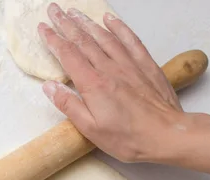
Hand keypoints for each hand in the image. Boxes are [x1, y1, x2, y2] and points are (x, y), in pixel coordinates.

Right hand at [38, 3, 184, 162]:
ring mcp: (129, 65)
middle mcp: (109, 69)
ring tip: (74, 12)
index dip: (54, 40)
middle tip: (54, 10)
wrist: (167, 135)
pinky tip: (110, 20)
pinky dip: (119, 27)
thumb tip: (49, 87)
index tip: (43, 28)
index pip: (68, 55)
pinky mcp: (146, 65)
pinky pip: (130, 40)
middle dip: (66, 23)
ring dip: (87, 22)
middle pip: (83, 40)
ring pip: (104, 37)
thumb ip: (68, 105)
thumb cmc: (128, 137)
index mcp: (93, 84)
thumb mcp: (90, 129)